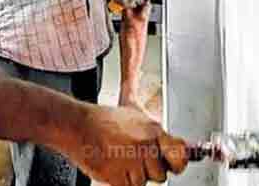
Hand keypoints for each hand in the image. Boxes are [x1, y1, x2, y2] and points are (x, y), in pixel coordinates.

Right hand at [62, 105, 189, 184]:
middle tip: (132, 157)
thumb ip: (146, 108)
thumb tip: (144, 83)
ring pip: (143, 182)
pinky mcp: (119, 176)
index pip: (181, 152)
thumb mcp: (130, 107)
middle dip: (148, 170)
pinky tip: (113, 166)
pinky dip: (120, 181)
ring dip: (131, 175)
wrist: (77, 127)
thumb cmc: (102, 120)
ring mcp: (133, 162)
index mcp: (154, 130)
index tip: (175, 163)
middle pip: (160, 173)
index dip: (178, 161)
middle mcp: (147, 146)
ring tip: (119, 158)